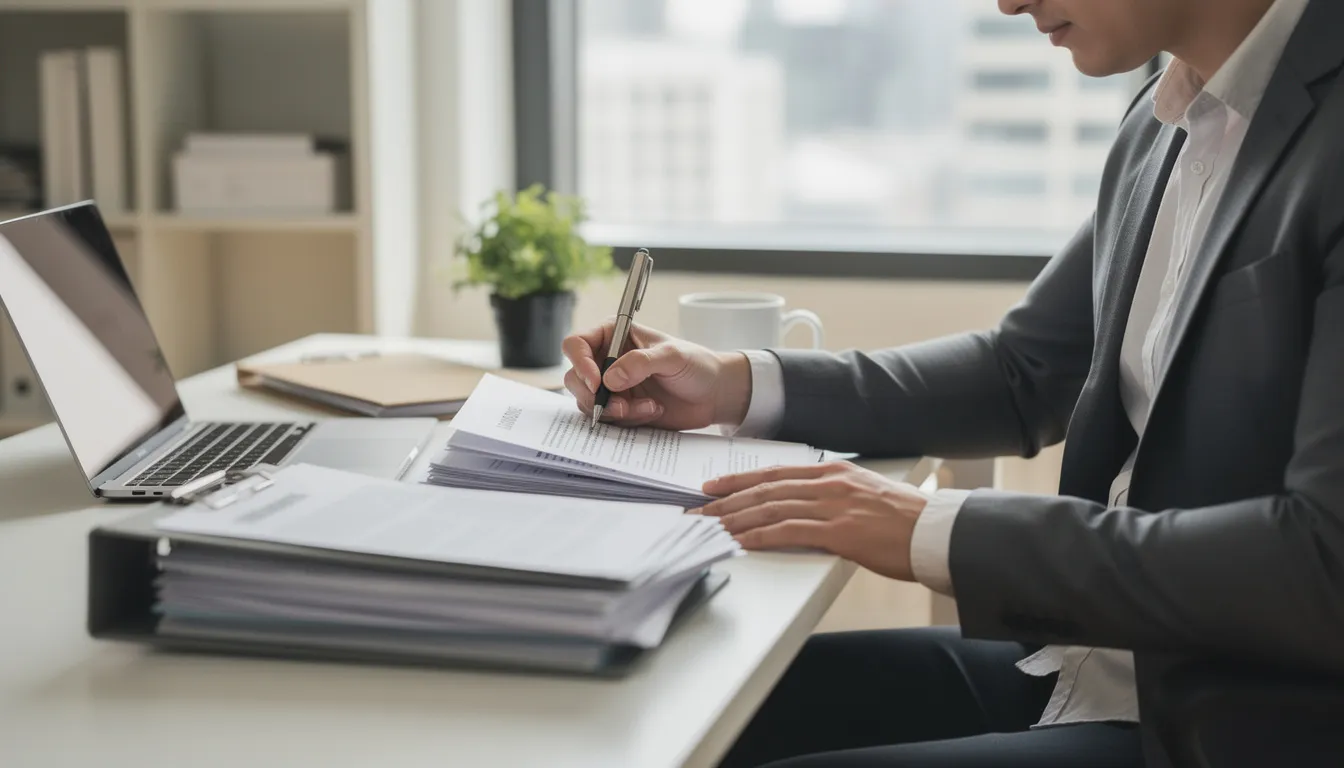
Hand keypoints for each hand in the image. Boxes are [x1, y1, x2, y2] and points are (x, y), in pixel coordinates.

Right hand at [561, 321, 752, 429]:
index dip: (580, 363)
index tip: (597, 382)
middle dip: (594, 396)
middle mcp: (607, 360)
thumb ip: (640, 363)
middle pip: (575, 378)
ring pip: (588, 403)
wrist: (713, 393)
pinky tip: (654, 410)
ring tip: (648, 407)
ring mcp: (612, 387)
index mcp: (613, 335)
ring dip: (614, 411)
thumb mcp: (672, 355)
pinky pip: (608, 420)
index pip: (577, 344)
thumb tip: (610, 379)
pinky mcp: (621, 409)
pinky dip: (627, 420)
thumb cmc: (696, 364)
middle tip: (620, 406)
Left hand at [695, 462, 928, 581]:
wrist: (939, 533)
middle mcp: (828, 483)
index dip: (739, 480)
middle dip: (725, 502)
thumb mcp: (866, 496)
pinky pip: (788, 532)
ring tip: (707, 529)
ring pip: (769, 509)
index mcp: (833, 471)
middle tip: (695, 512)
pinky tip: (739, 542)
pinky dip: (758, 537)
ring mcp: (833, 506)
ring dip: (733, 520)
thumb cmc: (906, 521)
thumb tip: (806, 507)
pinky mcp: (839, 532)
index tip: (712, 488)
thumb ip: (834, 496)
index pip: (774, 473)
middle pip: (764, 490)